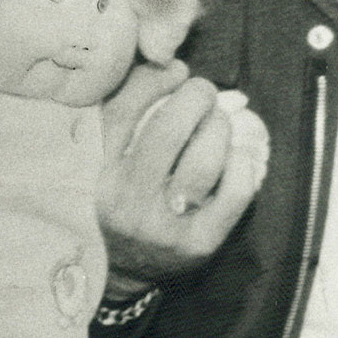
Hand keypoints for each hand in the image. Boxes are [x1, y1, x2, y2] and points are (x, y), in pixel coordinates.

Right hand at [97, 62, 269, 291]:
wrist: (121, 270)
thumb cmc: (118, 197)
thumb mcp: (107, 154)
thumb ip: (128, 106)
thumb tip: (176, 67)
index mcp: (94, 173)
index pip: (123, 112)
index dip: (156, 81)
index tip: (177, 72)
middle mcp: (124, 201)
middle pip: (168, 130)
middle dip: (196, 98)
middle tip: (204, 95)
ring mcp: (163, 227)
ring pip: (205, 159)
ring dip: (220, 128)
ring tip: (219, 125)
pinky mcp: (198, 245)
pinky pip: (234, 193)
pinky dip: (243, 165)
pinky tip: (235, 158)